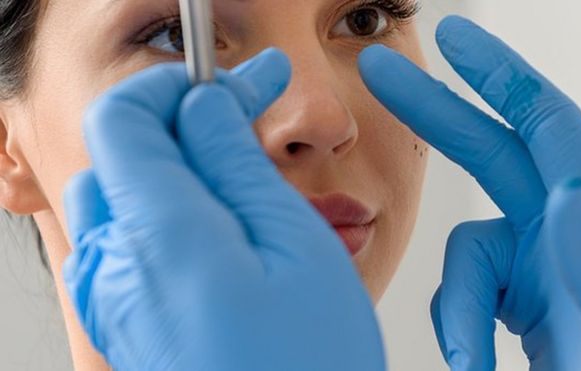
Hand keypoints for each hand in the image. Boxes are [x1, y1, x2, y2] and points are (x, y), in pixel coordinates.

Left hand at [62, 48, 385, 370]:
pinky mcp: (126, 317)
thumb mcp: (292, 243)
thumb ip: (235, 160)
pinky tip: (226, 222)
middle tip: (249, 118)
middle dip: (185, 121)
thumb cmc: (308, 364)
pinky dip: (172, 208)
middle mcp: (117, 267)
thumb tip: (206, 104)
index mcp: (158, 237)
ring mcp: (115, 297)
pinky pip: (131, 237)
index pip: (126, 117)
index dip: (177, 86)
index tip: (234, 81)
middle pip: (123, 152)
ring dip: (181, 165)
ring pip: (127, 192)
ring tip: (245, 174)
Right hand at [358, 15, 580, 370]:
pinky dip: (455, 323)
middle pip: (491, 152)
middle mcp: (566, 233)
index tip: (453, 37)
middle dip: (433, 109)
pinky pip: (461, 288)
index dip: (499, 74)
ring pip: (466, 249)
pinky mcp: (514, 295)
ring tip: (468, 359)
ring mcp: (537, 263)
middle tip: (379, 71)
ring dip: (457, 305)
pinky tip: (472, 359)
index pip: (547, 124)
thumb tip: (572, 186)